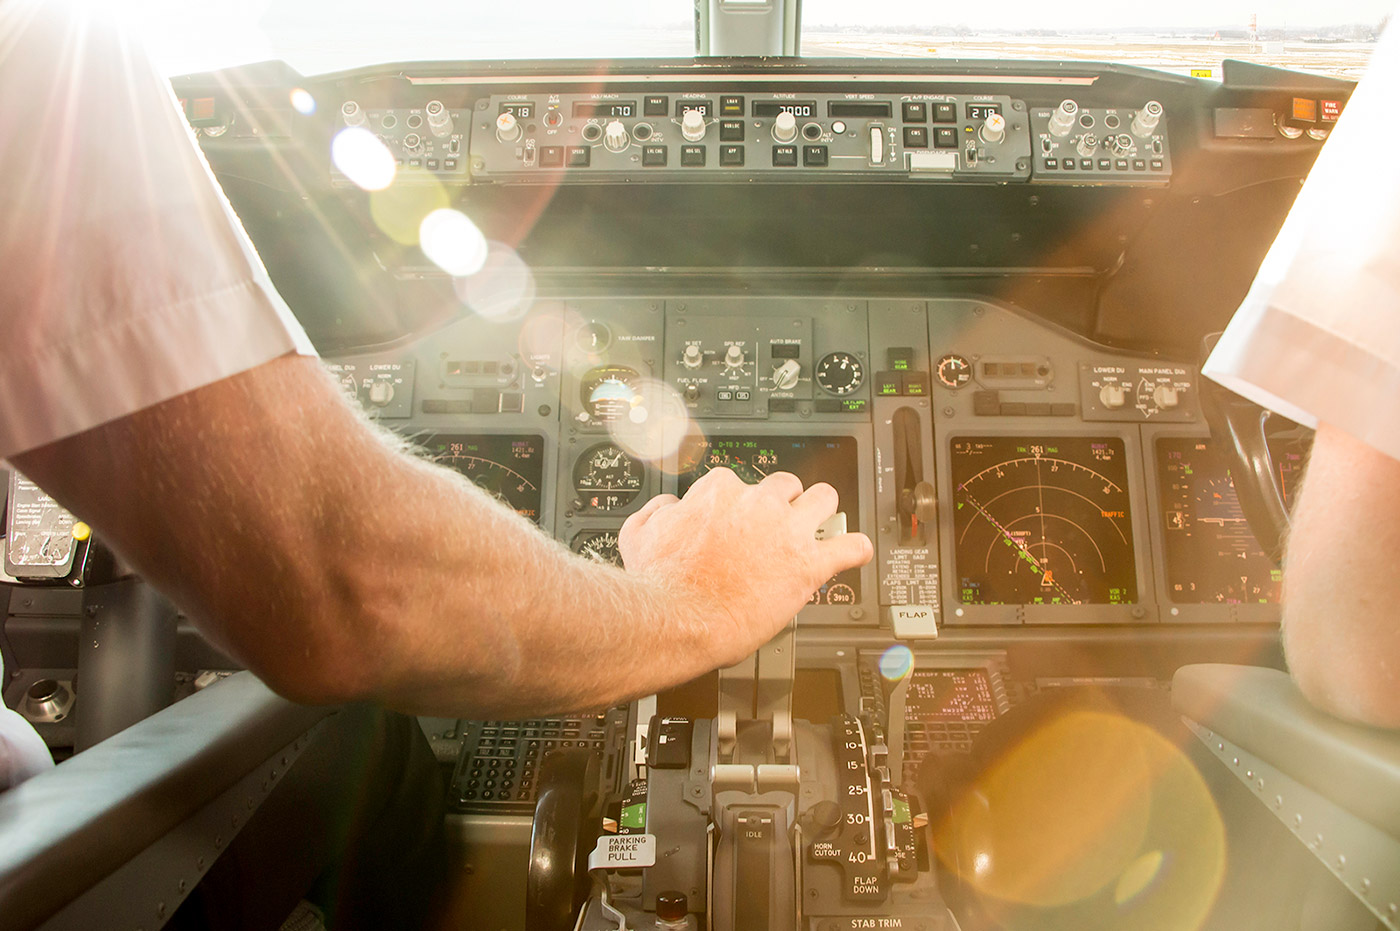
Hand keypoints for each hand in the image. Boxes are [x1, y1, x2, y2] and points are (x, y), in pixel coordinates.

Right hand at [618, 468, 873, 666]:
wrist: (678, 619)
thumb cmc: (658, 584)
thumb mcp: (638, 534)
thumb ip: (656, 512)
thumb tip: (668, 507)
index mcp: (720, 493)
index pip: (736, 483)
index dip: (737, 504)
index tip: (736, 519)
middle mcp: (757, 504)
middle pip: (785, 484)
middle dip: (783, 500)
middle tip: (778, 521)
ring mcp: (787, 531)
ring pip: (824, 499)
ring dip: (822, 510)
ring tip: (821, 524)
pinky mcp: (809, 564)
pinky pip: (849, 547)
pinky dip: (855, 549)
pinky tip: (855, 552)